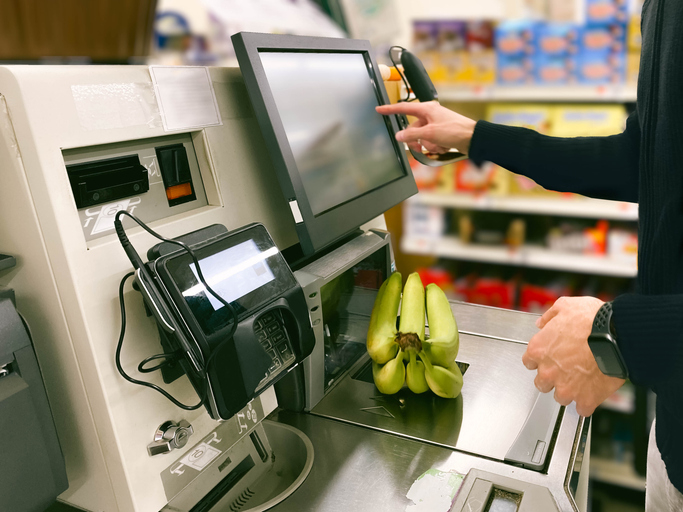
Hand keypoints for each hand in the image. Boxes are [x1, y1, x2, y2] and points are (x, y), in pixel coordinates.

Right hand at [375, 101, 476, 154]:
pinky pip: (430, 142)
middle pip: (412, 129)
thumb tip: (399, 136)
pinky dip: (435, 147)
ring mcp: (435, 125)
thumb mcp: (429, 133)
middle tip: (420, 146)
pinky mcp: (440, 134)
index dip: (390, 109)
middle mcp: (430, 115)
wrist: (472, 139)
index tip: (379, 109)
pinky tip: (444, 147)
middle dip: (417, 140)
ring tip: (438, 146)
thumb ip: (412, 134)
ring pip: (421, 138)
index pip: (403, 108)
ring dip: (428, 145)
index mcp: (426, 109)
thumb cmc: (455, 130)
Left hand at [522, 296, 625, 416]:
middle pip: (542, 383)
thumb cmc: (593, 320)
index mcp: (538, 350)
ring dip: (569, 390)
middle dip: (552, 377)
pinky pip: (582, 409)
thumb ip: (550, 316)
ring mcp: (566, 387)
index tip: (549, 358)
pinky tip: (592, 393)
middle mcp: (548, 371)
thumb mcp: (565, 306)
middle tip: (566, 369)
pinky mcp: (586, 398)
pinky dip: (587, 403)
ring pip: (560, 397)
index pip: (529, 362)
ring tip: (581, 380)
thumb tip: (542, 322)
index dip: (540, 359)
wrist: (618, 334)